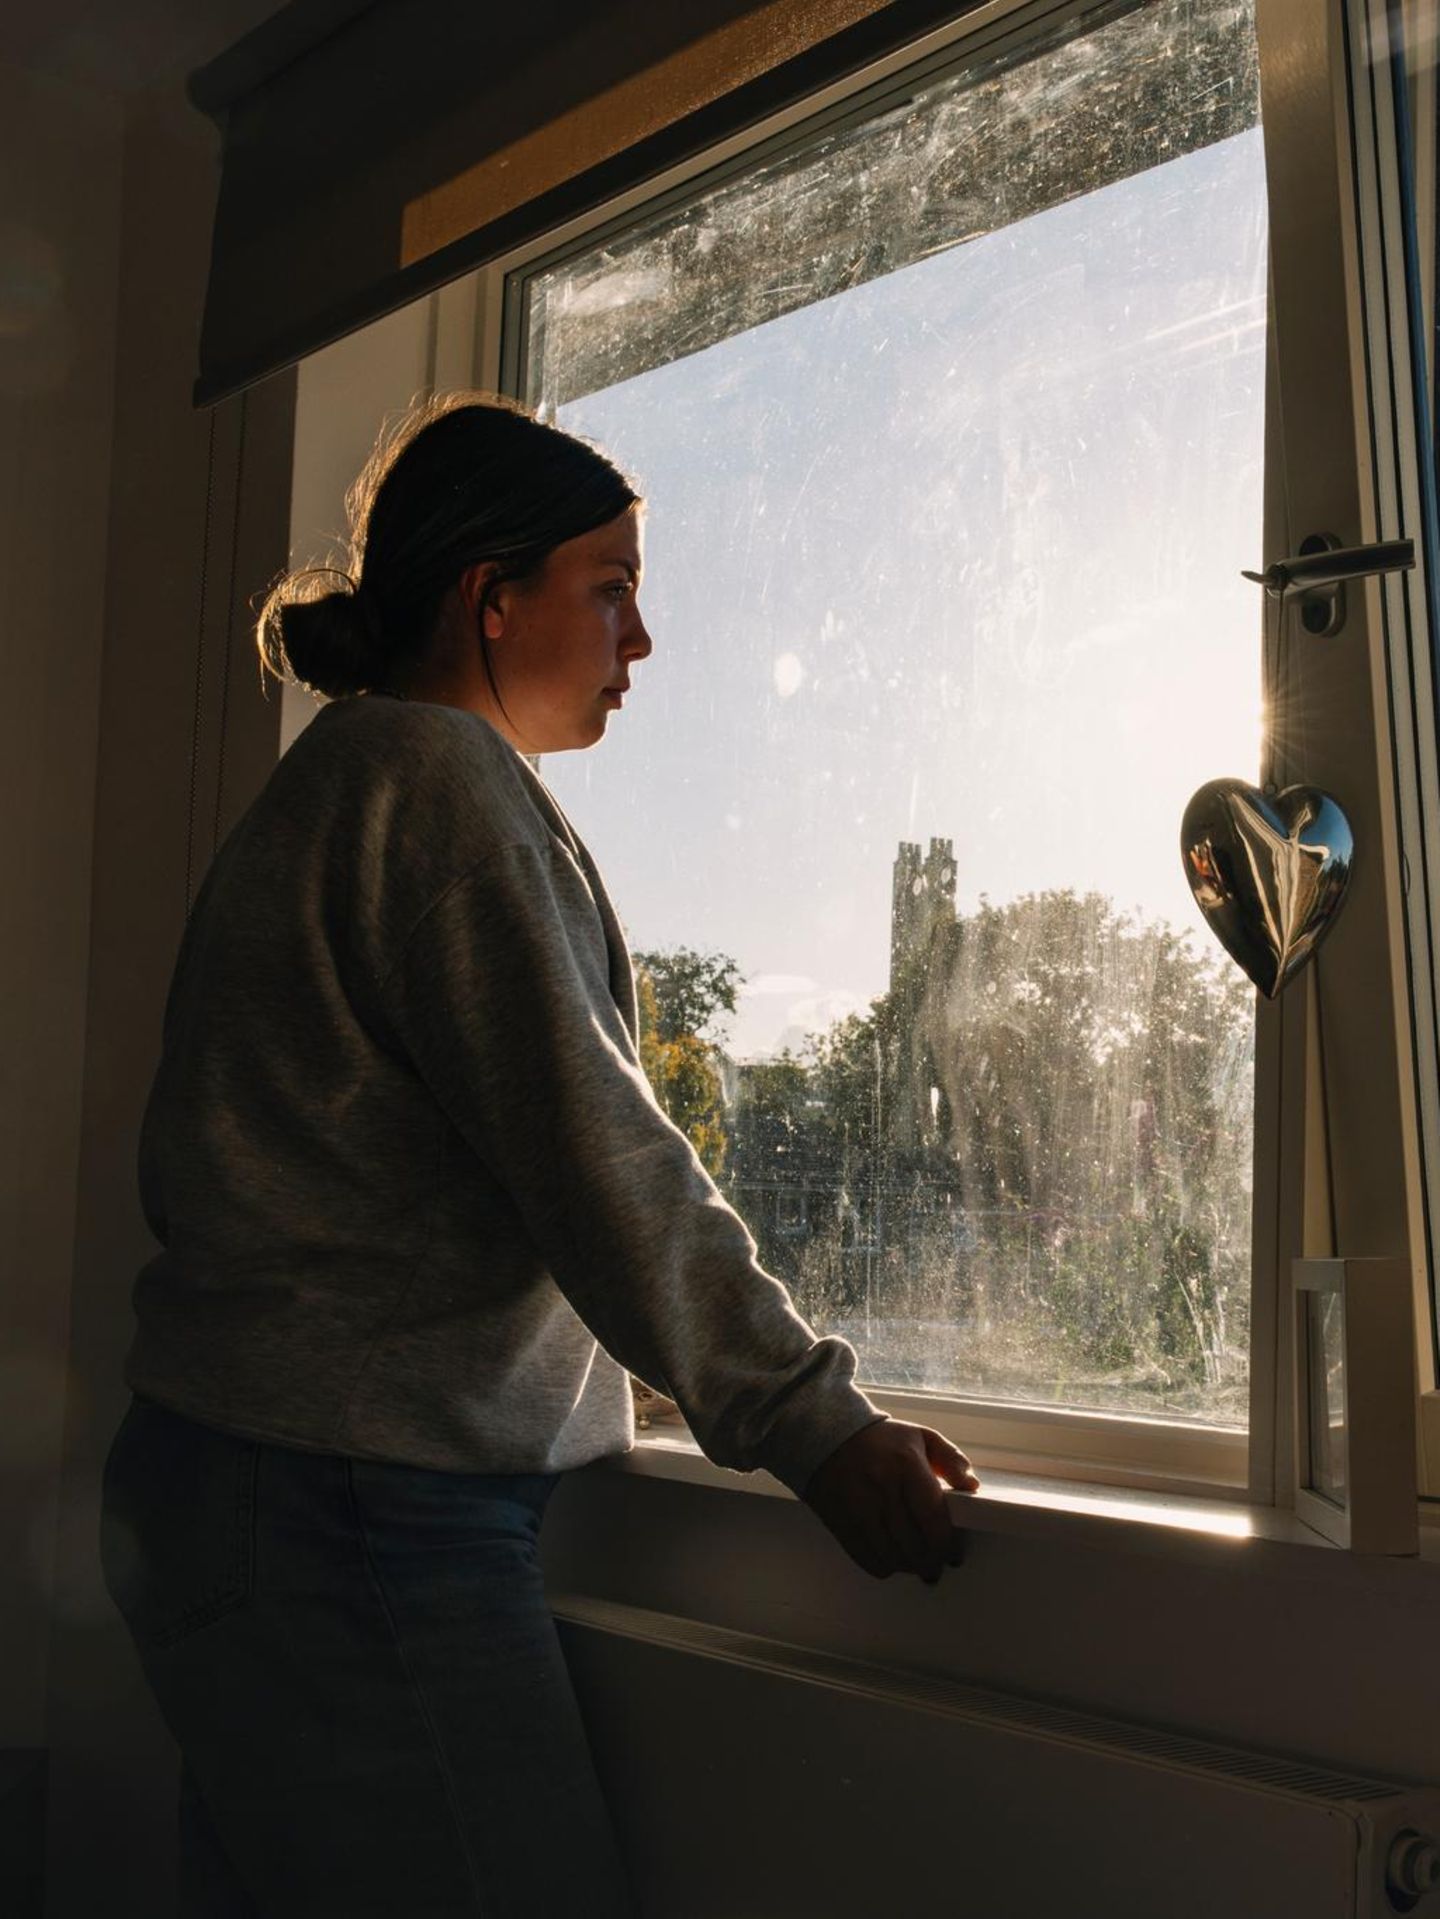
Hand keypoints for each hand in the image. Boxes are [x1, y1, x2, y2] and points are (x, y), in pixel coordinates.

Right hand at [799, 1417, 979, 1584]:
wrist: (827, 1434)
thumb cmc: (881, 1439)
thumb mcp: (921, 1437)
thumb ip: (952, 1459)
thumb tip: (972, 1487)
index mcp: (907, 1466)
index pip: (933, 1518)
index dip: (946, 1544)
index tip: (953, 1555)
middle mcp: (882, 1489)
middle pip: (914, 1544)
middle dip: (930, 1562)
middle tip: (936, 1565)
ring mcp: (859, 1508)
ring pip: (892, 1556)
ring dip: (909, 1567)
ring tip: (916, 1565)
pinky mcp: (841, 1522)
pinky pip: (867, 1559)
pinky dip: (884, 1567)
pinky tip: (892, 1560)